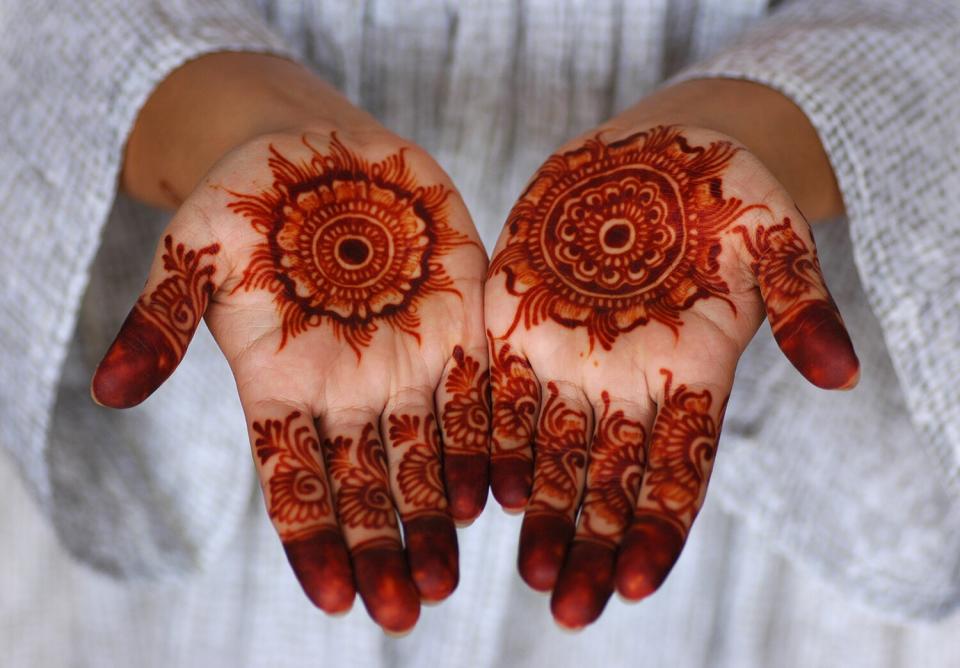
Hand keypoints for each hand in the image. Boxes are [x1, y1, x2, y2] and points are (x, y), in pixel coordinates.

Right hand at [92, 126, 489, 633]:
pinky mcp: (456, 322)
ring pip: (427, 454)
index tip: (336, 600)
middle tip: (406, 611)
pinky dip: (486, 441)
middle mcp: (348, 388)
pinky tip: (499, 488)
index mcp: (281, 385)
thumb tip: (107, 392)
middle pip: (368, 485)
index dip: (314, 542)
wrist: (315, 147)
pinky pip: (477, 392)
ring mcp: (406, 360)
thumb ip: (162, 321)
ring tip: (450, 573)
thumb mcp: (192, 250)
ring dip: (437, 515)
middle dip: (385, 548)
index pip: (294, 481)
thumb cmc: (243, 198)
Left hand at [484, 123, 858, 627]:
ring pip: (549, 448)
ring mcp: (569, 352)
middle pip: (609, 478)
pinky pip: (496, 388)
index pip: (679, 469)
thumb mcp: (774, 235)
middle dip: (589, 542)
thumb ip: (802, 303)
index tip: (635, 586)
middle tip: (565, 607)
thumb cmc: (730, 189)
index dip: (660, 529)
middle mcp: (627, 377)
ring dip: (538, 509)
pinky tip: (475, 488)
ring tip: (526, 568)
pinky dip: (487, 438)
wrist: (658, 147)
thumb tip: (844, 375)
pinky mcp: (517, 318)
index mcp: (692, 370)